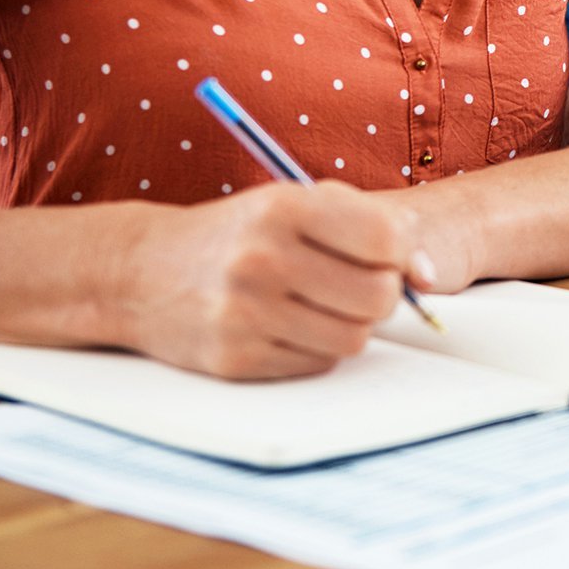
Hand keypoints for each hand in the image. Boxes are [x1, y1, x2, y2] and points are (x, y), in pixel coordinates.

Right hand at [110, 181, 471, 379]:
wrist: (139, 273)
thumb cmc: (238, 233)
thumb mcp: (292, 203)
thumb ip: (367, 223)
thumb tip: (429, 275)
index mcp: (283, 208)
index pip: (385, 240)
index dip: (402, 254)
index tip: (391, 258)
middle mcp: (262, 259)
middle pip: (377, 298)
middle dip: (381, 295)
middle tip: (357, 286)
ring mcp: (246, 313)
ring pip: (353, 339)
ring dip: (351, 326)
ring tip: (323, 305)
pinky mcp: (235, 359)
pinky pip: (315, 364)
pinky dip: (315, 348)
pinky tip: (289, 325)